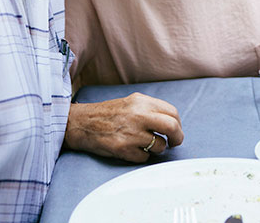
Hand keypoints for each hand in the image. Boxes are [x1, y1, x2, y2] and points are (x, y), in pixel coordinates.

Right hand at [64, 93, 184, 162]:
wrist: (82, 123)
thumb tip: (173, 123)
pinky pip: (145, 157)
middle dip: (177, 138)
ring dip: (156, 149)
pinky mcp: (123, 148)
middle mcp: (138, 115)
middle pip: (172, 127)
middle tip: (174, 143)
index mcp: (141, 102)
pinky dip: (141, 156)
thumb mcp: (131, 103)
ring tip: (144, 144)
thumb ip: (151, 110)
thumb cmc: (108, 114)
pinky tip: (131, 149)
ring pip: (159, 146)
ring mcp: (131, 133)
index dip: (178, 125)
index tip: (175, 131)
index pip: (172, 113)